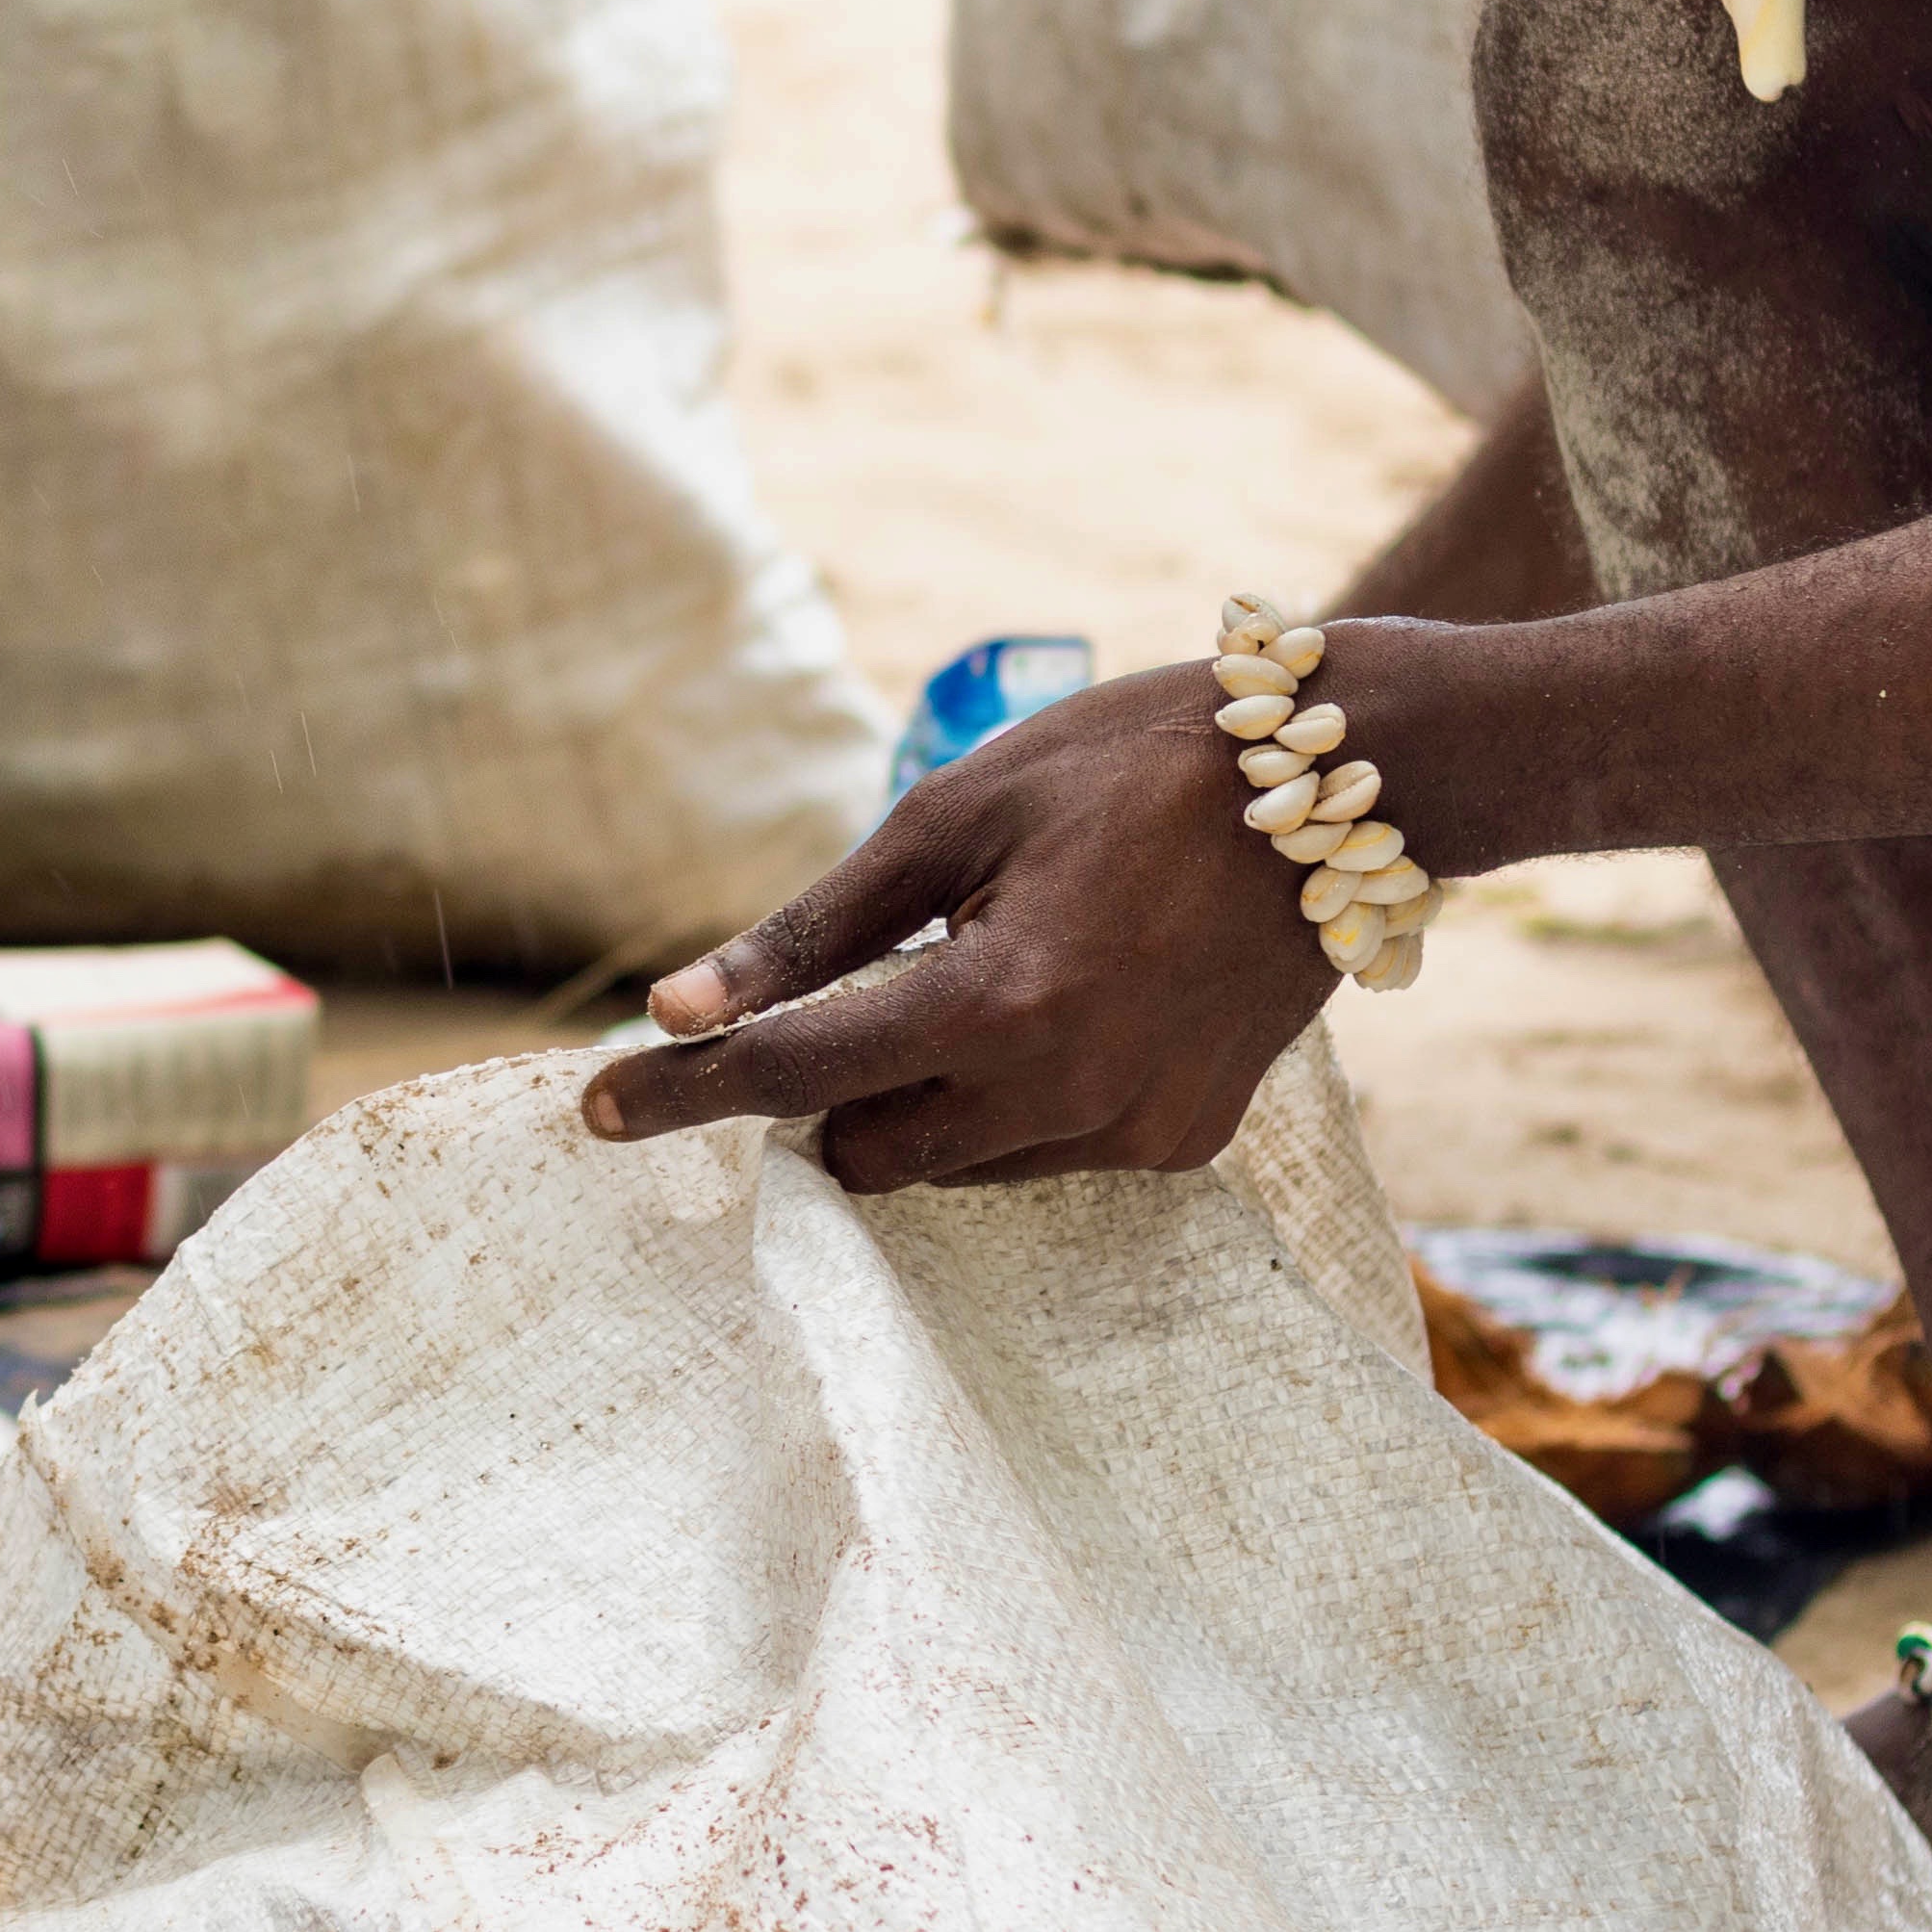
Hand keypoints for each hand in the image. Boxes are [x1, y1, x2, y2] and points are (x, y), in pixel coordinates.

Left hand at [579, 663, 1344, 1187]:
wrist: (1338, 784)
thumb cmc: (1123, 770)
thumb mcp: (949, 819)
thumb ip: (811, 932)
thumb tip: (675, 1007)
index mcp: (998, 1002)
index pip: (794, 1076)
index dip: (683, 1093)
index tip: (593, 1112)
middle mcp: (1067, 1093)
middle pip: (865, 1147)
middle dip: (831, 1089)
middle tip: (863, 988)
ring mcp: (1135, 1131)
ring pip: (952, 1161)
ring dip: (928, 1092)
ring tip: (1001, 965)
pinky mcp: (1183, 1145)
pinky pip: (1043, 1153)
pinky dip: (1016, 1096)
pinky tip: (1072, 998)